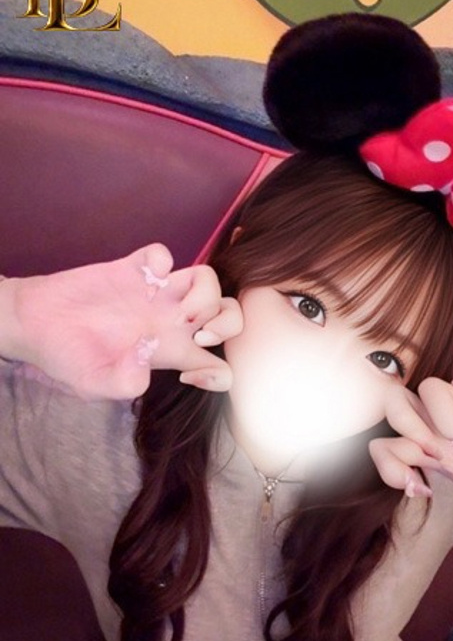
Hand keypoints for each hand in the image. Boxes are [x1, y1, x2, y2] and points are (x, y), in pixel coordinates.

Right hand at [10, 243, 242, 400]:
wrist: (35, 325)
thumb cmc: (68, 358)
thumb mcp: (94, 385)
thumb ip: (124, 382)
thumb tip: (146, 358)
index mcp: (169, 354)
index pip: (218, 365)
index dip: (218, 373)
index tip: (190, 374)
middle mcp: (170, 322)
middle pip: (228, 316)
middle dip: (227, 325)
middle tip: (199, 334)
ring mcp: (155, 294)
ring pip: (208, 280)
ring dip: (206, 293)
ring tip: (180, 309)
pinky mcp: (133, 270)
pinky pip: (162, 255)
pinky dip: (162, 259)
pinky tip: (147, 274)